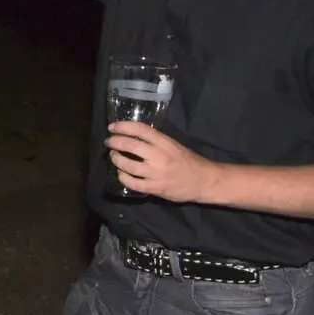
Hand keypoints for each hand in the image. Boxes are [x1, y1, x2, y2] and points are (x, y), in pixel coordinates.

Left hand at [106, 121, 222, 203]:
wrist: (204, 181)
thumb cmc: (189, 161)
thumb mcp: (174, 145)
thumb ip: (156, 141)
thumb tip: (133, 136)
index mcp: (165, 143)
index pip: (141, 129)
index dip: (123, 126)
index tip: (112, 127)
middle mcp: (159, 156)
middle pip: (130, 145)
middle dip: (115, 142)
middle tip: (109, 142)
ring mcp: (156, 173)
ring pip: (128, 165)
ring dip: (116, 159)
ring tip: (113, 156)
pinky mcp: (155, 188)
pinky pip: (133, 183)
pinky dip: (123, 177)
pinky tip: (121, 174)